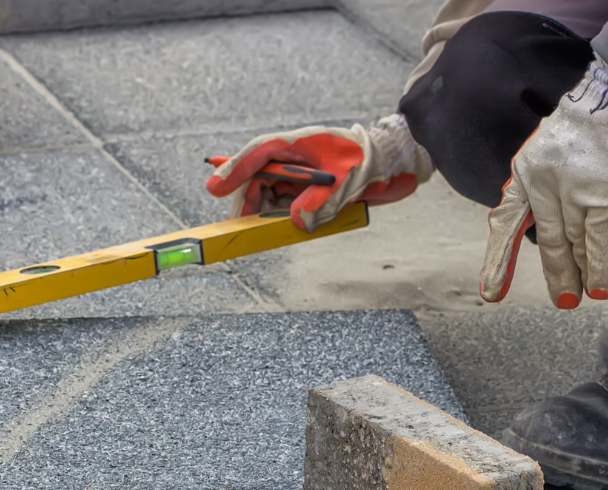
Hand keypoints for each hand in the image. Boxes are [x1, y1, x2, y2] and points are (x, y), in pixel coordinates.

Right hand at [206, 114, 431, 230]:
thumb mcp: (344, 184)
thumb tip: (295, 222)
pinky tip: (290, 224)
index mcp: (297, 144)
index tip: (214, 187)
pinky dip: (283, 216)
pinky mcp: (306, 188)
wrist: (392, 164)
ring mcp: (298, 173)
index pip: (258, 153)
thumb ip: (318, 202)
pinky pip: (284, 203)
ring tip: (270, 229)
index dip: (233, 169)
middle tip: (238, 226)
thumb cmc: (369, 163)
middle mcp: (293, 157)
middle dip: (248, 200)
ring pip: (268, 193)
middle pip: (256, 177)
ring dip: (267, 212)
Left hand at [480, 59, 607, 308]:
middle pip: (546, 240)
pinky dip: (600, 266)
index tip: (490, 293)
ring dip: (581, 274)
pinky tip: (600, 287)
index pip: (507, 221)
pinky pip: (597, 240)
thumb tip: (577, 238)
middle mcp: (541, 183)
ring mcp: (571, 191)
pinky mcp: (600, 195)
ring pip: (573, 243)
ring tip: (583, 297)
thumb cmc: (590, 128)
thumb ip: (556, 194)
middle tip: (562, 301)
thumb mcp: (553, 156)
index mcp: (524, 173)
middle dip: (556, 273)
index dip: (499, 259)